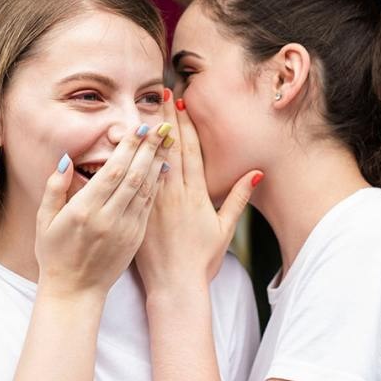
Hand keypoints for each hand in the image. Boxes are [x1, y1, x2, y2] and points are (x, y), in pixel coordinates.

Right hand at [35, 123, 170, 298]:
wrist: (75, 291)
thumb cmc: (55, 254)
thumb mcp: (45, 220)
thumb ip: (55, 187)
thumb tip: (66, 159)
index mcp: (85, 211)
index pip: (112, 171)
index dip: (129, 148)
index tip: (140, 127)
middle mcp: (108, 218)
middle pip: (134, 176)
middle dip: (149, 148)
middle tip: (161, 126)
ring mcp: (125, 229)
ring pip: (146, 190)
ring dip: (158, 163)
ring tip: (167, 141)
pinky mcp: (135, 239)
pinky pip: (149, 206)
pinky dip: (157, 185)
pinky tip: (163, 169)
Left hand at [135, 91, 261, 292]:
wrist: (175, 287)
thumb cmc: (202, 261)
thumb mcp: (225, 229)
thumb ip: (237, 198)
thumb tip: (254, 173)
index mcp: (197, 195)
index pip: (192, 152)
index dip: (187, 125)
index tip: (182, 103)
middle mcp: (175, 195)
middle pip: (171, 149)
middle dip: (167, 119)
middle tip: (162, 93)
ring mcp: (155, 203)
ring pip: (151, 161)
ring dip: (148, 133)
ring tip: (144, 108)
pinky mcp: (139, 213)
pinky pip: (134, 182)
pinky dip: (131, 162)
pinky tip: (126, 144)